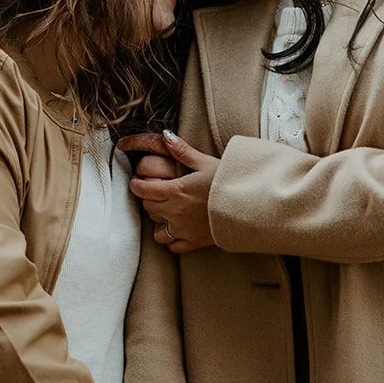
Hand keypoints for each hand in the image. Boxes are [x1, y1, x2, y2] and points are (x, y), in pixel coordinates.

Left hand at [127, 131, 217, 253]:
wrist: (248, 208)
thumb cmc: (228, 182)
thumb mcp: (205, 163)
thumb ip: (182, 151)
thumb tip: (165, 136)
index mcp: (175, 190)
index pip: (143, 190)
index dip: (136, 185)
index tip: (137, 182)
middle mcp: (174, 212)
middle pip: (148, 208)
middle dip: (148, 199)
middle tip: (155, 192)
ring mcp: (183, 230)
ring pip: (156, 231)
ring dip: (159, 221)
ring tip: (167, 212)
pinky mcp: (193, 243)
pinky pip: (173, 246)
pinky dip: (172, 239)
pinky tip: (179, 229)